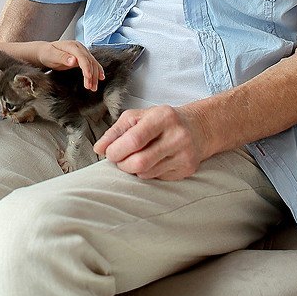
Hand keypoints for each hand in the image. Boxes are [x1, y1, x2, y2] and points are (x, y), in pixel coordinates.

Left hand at [36, 40, 105, 90]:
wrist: (45, 52)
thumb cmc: (47, 53)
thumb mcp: (51, 55)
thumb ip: (62, 57)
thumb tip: (73, 60)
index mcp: (72, 46)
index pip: (82, 56)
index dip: (86, 67)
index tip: (88, 77)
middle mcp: (79, 48)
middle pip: (89, 61)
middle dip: (91, 75)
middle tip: (90, 87)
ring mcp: (81, 52)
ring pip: (92, 64)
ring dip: (95, 76)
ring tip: (93, 87)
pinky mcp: (82, 58)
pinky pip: (92, 64)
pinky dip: (97, 71)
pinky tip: (100, 77)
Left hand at [93, 104, 208, 180]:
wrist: (198, 128)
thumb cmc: (162, 121)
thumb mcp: (139, 116)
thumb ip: (116, 130)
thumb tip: (98, 148)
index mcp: (163, 117)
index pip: (134, 140)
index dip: (116, 150)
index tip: (109, 153)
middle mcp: (177, 136)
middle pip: (140, 162)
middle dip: (122, 164)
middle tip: (119, 159)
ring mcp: (185, 154)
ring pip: (146, 173)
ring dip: (133, 169)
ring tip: (135, 158)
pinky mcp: (187, 169)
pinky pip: (157, 178)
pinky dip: (147, 173)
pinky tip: (152, 162)